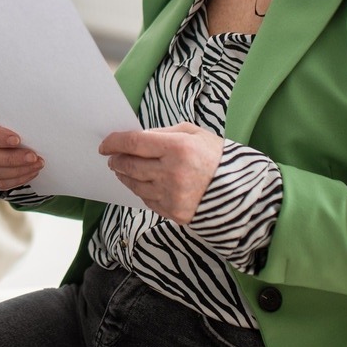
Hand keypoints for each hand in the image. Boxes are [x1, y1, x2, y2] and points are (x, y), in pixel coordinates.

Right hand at [0, 107, 42, 190]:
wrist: (3, 129)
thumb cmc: (9, 118)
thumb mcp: (9, 112)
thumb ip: (15, 117)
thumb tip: (35, 123)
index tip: (18, 140)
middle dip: (12, 158)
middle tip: (33, 157)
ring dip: (18, 170)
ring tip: (37, 165)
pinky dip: (18, 179)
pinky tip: (32, 172)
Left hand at [99, 123, 223, 223]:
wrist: (241, 192)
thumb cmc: (217, 157)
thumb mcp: (194, 133)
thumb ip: (164, 133)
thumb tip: (139, 138)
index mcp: (177, 148)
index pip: (134, 143)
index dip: (114, 142)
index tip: (105, 144)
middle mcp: (171, 172)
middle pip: (130, 165)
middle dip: (116, 160)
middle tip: (111, 157)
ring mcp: (171, 195)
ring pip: (134, 184)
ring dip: (124, 175)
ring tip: (122, 169)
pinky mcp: (173, 213)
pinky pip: (146, 200)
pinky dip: (139, 190)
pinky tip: (139, 183)